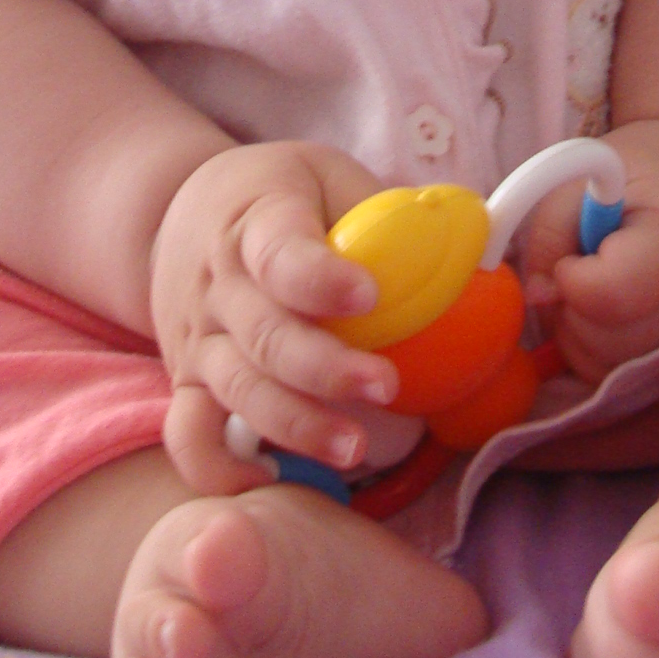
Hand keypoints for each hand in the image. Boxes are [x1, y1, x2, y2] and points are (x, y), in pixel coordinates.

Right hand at [149, 141, 400, 494]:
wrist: (179, 213)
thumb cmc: (276, 195)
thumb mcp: (328, 177)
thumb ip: (388, 213)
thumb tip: (478, 249)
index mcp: (258, 221)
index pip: (281, 252)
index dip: (321, 278)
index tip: (368, 295)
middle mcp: (220, 284)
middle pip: (265, 335)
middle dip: (326, 369)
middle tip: (386, 386)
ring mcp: (200, 338)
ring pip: (236, 389)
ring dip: (295, 424)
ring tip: (354, 449)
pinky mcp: (188, 383)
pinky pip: (189, 435)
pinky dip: (220, 467)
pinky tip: (270, 480)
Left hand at [516, 119, 658, 385]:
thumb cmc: (649, 171)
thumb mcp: (592, 173)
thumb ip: (553, 231)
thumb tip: (536, 297)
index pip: (610, 295)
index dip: (571, 275)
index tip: (575, 247)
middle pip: (601, 340)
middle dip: (567, 303)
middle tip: (579, 258)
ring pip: (598, 364)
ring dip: (572, 326)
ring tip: (592, 276)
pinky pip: (608, 373)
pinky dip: (587, 344)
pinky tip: (600, 303)